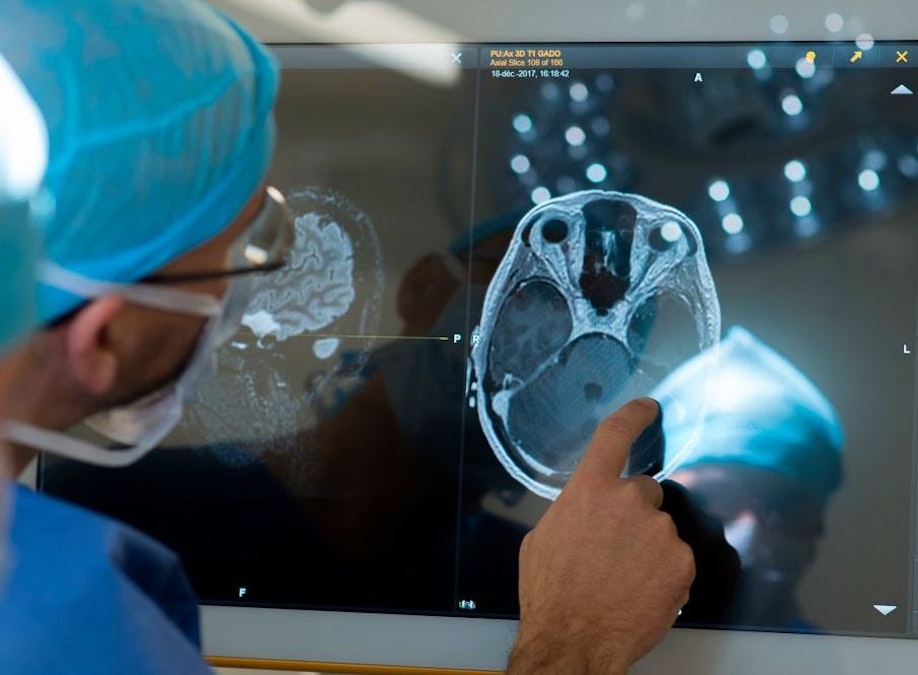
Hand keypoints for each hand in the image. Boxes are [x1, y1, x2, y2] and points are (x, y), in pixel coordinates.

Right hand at [507, 398, 694, 674]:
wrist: (573, 640)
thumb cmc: (550, 592)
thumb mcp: (543, 538)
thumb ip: (571, 511)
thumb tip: (584, 511)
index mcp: (589, 489)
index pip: (615, 435)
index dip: (634, 415)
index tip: (648, 406)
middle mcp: (629, 501)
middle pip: (643, 491)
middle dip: (633, 514)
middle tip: (614, 548)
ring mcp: (659, 532)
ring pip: (659, 530)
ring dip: (647, 548)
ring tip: (623, 579)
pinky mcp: (681, 562)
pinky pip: (675, 559)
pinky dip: (664, 574)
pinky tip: (641, 592)